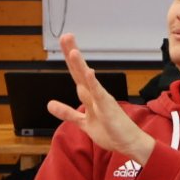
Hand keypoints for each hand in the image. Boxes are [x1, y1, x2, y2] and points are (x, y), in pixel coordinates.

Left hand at [50, 33, 152, 162]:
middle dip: (73, 53)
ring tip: (74, 52)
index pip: (77, 74)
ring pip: (88, 80)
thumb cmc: (111, 131)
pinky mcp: (107, 108)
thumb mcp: (82, 122)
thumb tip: (50, 104)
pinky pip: (99, 94)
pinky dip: (93, 83)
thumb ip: (67, 113)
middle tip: (66, 36)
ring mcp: (101, 99)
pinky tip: (89, 73)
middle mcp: (95, 94)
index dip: (70, 59)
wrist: (129, 143)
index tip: (65, 42)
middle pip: (80, 71)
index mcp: (89, 96)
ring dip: (81, 66)